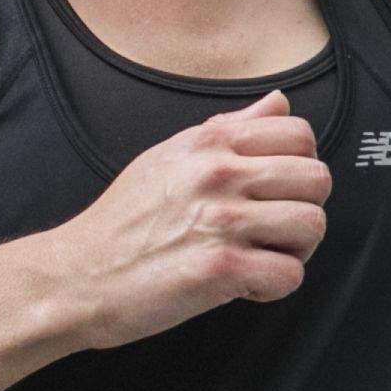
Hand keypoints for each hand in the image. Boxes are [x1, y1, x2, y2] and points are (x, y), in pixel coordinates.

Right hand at [40, 92, 333, 349]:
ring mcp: (221, 221)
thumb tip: (278, 104)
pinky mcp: (220, 269)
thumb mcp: (167, 157)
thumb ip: (227, 130)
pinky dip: (272, 287)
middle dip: (303, 209)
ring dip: (294, 250)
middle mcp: (218, 175)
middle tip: (271, 232)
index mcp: (209, 144)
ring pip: (312, 226)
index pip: (299, 134)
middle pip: (317, 180)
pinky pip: (290, 274)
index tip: (274, 193)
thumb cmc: (119, 223)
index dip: (299, 167)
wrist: (73, 277)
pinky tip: (241, 285)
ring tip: (258, 258)